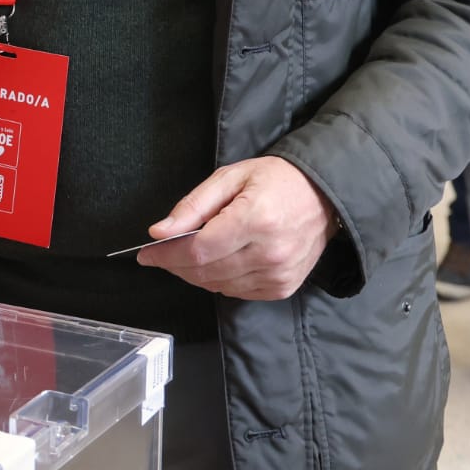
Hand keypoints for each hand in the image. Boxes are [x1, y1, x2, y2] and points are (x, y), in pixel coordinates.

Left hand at [136, 156, 338, 300]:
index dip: (166, 255)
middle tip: (162, 252)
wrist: (323, 195)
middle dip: (175, 264)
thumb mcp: (230, 177)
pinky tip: (218, 262)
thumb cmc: (275, 180)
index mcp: (255, 220)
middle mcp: (269, 253)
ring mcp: (278, 275)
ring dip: (196, 274)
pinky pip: (236, 292)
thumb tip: (159, 232)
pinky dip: (219, 280)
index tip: (146, 253)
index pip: (198, 250)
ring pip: (217, 286)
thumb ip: (193, 206)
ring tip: (190, 253)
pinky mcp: (283, 288)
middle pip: (205, 272)